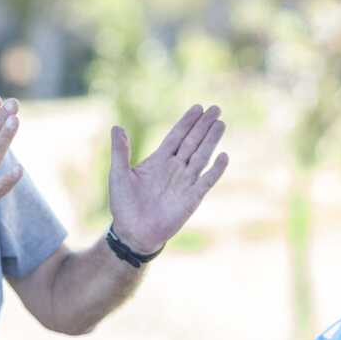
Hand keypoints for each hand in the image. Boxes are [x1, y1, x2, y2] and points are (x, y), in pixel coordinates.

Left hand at [108, 105, 228, 253]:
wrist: (133, 232)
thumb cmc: (124, 204)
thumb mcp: (118, 174)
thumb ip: (120, 151)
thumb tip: (117, 127)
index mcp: (159, 160)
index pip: (176, 136)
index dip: (187, 122)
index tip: (198, 107)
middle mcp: (175, 168)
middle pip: (192, 141)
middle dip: (203, 125)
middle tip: (216, 108)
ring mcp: (185, 182)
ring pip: (201, 156)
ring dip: (211, 140)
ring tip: (220, 123)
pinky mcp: (192, 198)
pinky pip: (206, 181)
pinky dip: (215, 170)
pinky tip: (223, 156)